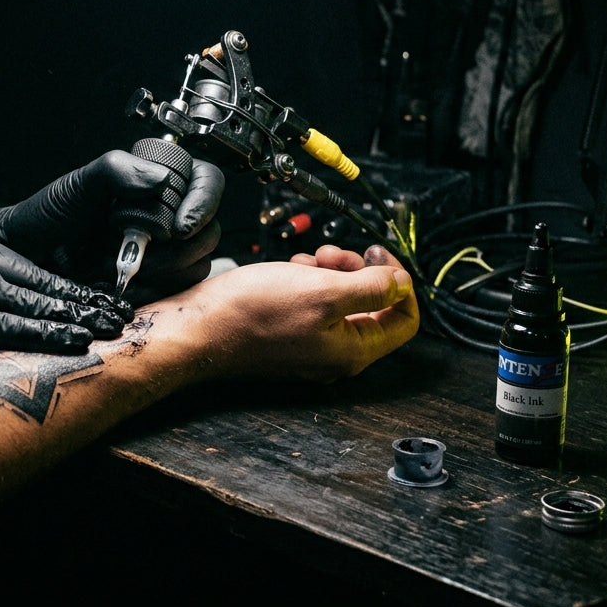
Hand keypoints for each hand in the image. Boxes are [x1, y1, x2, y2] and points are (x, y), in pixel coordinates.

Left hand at [0, 150, 224, 302]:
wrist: (27, 259)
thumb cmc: (47, 218)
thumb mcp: (77, 185)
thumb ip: (115, 171)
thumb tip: (159, 179)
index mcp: (154, 181)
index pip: (207, 180)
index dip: (203, 203)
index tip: (180, 227)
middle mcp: (167, 213)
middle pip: (210, 227)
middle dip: (181, 245)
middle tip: (147, 253)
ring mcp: (166, 250)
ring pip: (200, 261)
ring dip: (169, 269)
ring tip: (129, 268)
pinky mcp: (160, 281)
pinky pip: (182, 289)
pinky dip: (160, 290)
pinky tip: (131, 287)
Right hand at [0, 218, 132, 393]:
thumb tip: (10, 304)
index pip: (32, 252)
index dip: (72, 269)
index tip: (103, 282)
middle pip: (43, 272)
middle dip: (87, 292)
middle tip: (125, 308)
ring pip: (35, 297)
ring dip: (79, 315)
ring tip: (114, 325)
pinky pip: (9, 325)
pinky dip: (47, 334)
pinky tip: (76, 341)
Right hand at [171, 243, 418, 383]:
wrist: (201, 326)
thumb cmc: (255, 313)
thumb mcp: (324, 292)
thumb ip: (372, 288)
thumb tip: (403, 283)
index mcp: (353, 350)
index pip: (404, 321)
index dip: (399, 283)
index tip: (380, 257)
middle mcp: (335, 353)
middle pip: (372, 305)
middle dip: (358, 271)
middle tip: (335, 254)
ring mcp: (312, 344)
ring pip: (342, 298)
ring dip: (331, 271)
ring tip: (307, 261)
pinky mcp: (290, 332)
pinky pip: (314, 301)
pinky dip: (308, 279)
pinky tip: (290, 270)